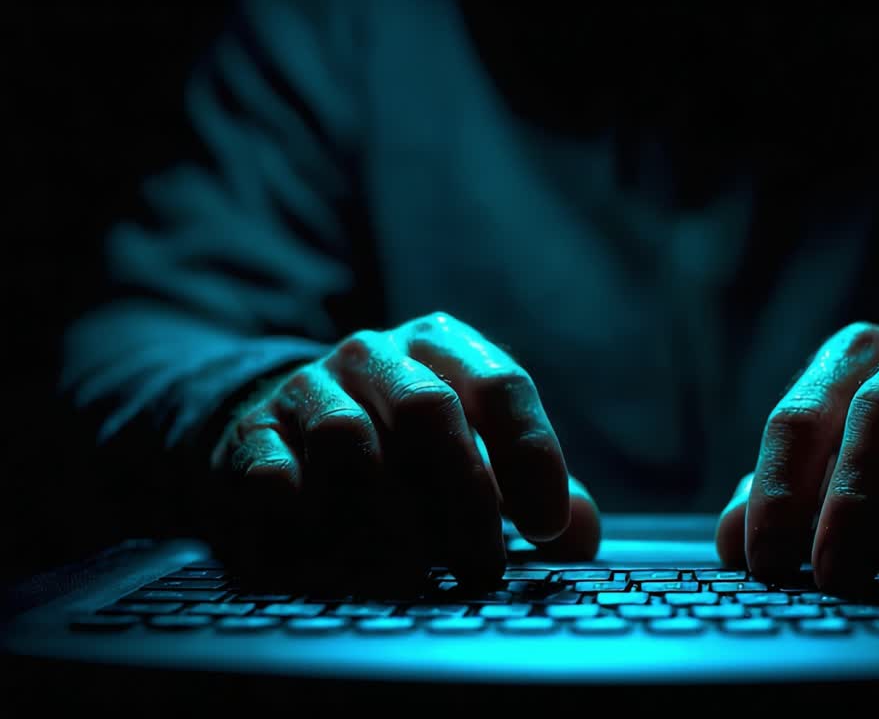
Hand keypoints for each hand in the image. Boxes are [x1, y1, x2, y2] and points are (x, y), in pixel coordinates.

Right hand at [205, 312, 599, 585]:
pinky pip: (272, 472)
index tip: (546, 527)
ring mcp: (308, 388)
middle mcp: (377, 355)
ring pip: (348, 441)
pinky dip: (302, 516)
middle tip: (481, 569)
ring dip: (384, 518)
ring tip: (408, 575)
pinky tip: (324, 554)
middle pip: (429, 411)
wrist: (281, 432)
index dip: (531, 458)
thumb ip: (533, 492)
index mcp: (445, 349)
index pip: (502, 387)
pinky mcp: (251, 434)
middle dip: (464, 499)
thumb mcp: (474, 456)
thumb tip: (582, 531)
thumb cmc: (403, 453)